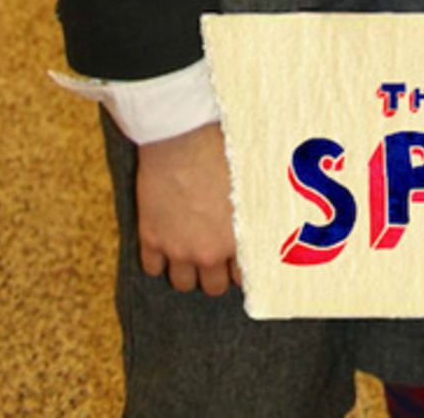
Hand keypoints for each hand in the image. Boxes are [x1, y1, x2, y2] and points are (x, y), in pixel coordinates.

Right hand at [136, 122, 240, 295]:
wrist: (182, 137)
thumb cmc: (222, 152)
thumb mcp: (250, 183)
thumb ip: (255, 212)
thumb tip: (272, 223)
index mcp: (236, 239)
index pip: (243, 278)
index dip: (239, 268)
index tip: (237, 259)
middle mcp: (207, 252)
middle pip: (212, 286)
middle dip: (214, 273)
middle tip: (213, 255)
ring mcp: (176, 248)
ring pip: (182, 283)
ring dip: (186, 271)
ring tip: (188, 253)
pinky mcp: (151, 238)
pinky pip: (152, 268)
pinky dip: (157, 261)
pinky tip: (164, 245)